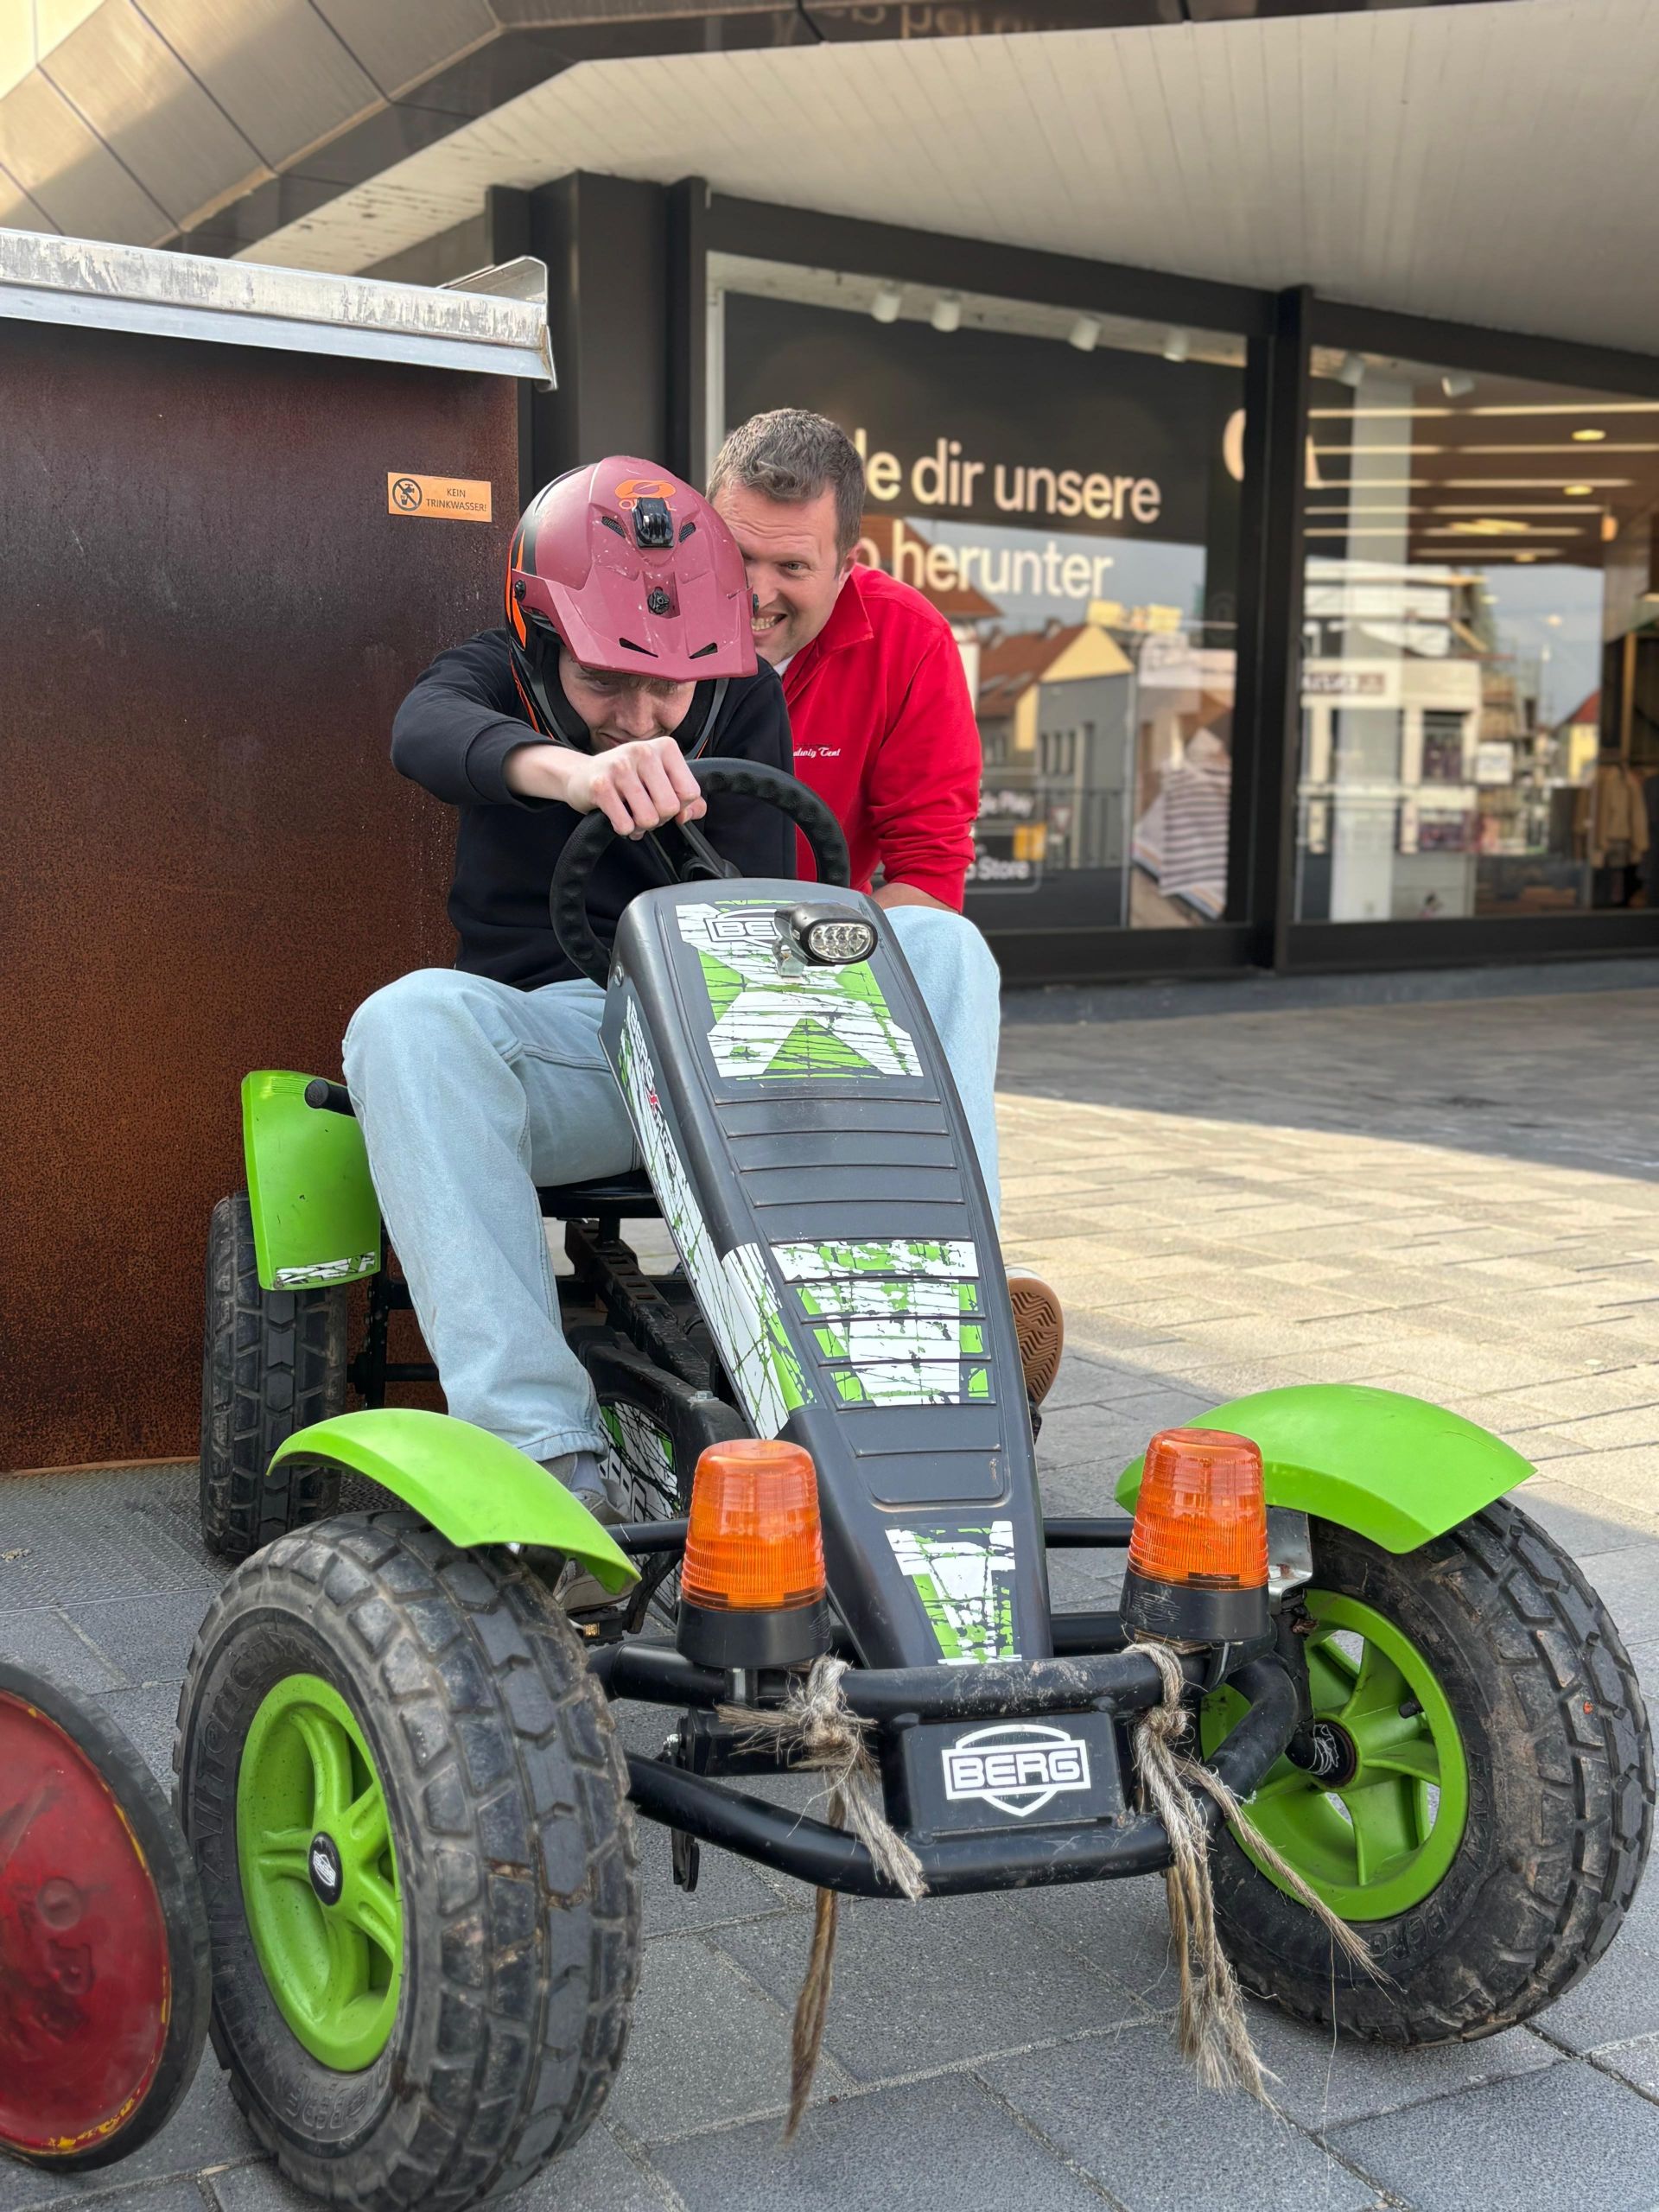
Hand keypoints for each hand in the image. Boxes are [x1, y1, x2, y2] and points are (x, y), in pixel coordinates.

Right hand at [563, 739, 708, 837]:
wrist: (581, 775)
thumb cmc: (626, 778)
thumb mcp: (659, 779)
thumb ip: (685, 796)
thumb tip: (693, 813)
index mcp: (665, 747)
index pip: (690, 792)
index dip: (679, 806)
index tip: (662, 800)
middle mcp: (644, 751)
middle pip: (670, 807)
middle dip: (659, 818)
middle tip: (644, 809)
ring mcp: (620, 767)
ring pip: (648, 818)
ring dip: (639, 824)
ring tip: (630, 812)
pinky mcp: (600, 785)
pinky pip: (625, 824)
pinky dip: (623, 828)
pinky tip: (616, 815)